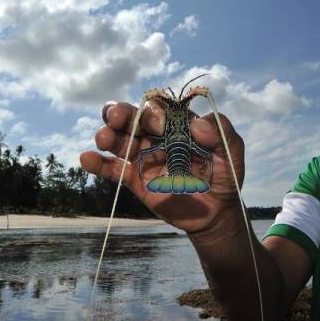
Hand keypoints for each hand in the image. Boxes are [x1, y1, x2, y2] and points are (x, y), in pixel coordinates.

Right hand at [79, 99, 244, 232]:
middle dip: (121, 113)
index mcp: (179, 124)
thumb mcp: (232, 151)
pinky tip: (87, 159)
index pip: (160, 109)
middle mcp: (158, 136)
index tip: (158, 123)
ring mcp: (145, 157)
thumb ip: (222, 132)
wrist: (217, 211)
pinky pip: (113, 169)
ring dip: (108, 135)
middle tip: (115, 117)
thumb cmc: (225, 175)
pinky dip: (98, 163)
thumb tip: (198, 124)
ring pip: (119, 140)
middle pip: (133, 118)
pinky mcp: (136, 180)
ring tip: (104, 138)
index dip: (154, 112)